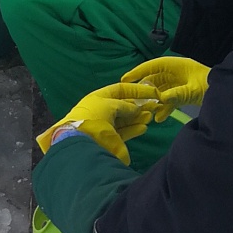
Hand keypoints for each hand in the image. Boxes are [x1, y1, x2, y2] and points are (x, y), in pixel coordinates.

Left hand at [36, 83, 159, 164]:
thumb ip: (125, 105)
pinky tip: (143, 127)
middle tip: (153, 106)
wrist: (80, 143)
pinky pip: (124, 132)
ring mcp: (105, 125)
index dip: (135, 89)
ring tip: (150, 116)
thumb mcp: (109, 106)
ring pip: (125, 119)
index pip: (119, 90)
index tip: (151, 91)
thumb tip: (136, 107)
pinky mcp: (109, 139)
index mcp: (98, 98)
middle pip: (123, 105)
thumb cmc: (92, 118)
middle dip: (138, 105)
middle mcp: (101, 111)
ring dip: (138, 117)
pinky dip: (133, 129)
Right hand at [119, 56, 209, 118]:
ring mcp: (179, 83)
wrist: (228, 92)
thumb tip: (161, 99)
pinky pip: (169, 100)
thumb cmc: (211, 85)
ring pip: (160, 91)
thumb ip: (177, 94)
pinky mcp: (183, 94)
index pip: (154, 66)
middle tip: (132, 99)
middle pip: (154, 79)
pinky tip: (159, 118)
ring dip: (154, 101)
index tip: (126, 79)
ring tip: (146, 111)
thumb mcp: (194, 90)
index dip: (139, 71)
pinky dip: (164, 108)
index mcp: (177, 65)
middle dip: (145, 90)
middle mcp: (176, 73)